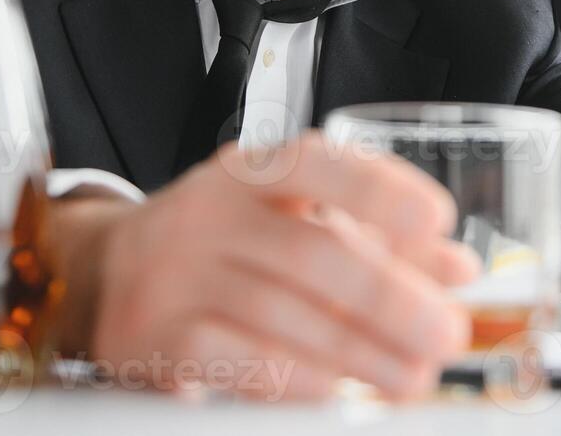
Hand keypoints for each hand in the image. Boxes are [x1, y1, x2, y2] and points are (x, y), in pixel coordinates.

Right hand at [50, 133, 479, 400]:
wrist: (101, 275)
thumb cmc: (220, 246)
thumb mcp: (288, 221)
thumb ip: (375, 240)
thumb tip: (458, 269)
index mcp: (251, 173)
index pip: (316, 164)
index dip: (379, 190)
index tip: (438, 221)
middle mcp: (209, 213)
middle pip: (310, 250)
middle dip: (389, 298)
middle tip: (446, 332)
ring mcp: (175, 275)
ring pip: (280, 314)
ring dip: (358, 353)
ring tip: (413, 377)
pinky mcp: (154, 337)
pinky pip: (236, 361)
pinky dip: (294, 380)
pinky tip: (336, 395)